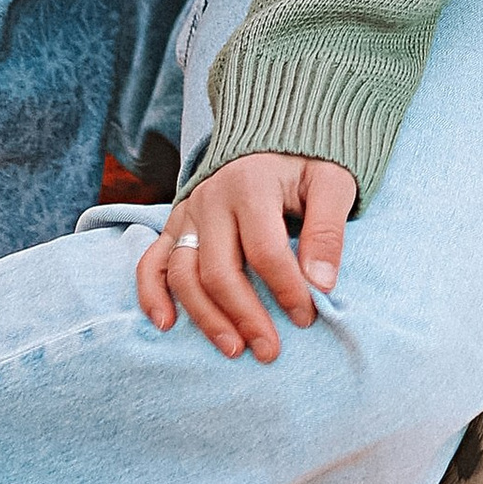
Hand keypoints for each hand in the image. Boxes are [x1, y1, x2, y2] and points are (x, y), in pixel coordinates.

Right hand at [135, 150, 358, 359]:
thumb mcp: (331, 183)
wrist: (273, 133)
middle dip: (245, 316)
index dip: (286, 290)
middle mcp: (210, 199)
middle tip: (270, 351)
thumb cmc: (307, 163)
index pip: (264, 251)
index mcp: (250, 185)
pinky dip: (152, 294)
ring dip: (205, 317)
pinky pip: (151, 262)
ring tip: (234, 349)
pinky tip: (166, 324)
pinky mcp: (174, 224)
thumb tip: (321, 284)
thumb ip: (328, 230)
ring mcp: (187, 213)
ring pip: (183, 275)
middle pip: (219, 271)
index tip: (307, 318)